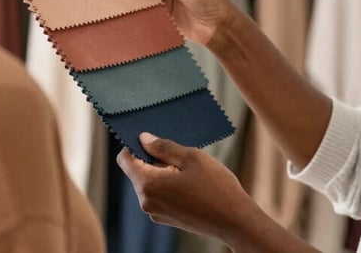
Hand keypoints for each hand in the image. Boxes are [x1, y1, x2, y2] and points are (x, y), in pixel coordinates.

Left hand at [117, 133, 257, 243]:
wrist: (235, 221)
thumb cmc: (217, 188)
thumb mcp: (192, 158)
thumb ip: (164, 147)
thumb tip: (143, 139)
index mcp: (149, 185)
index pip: (125, 159)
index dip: (135, 145)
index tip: (154, 139)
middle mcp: (146, 202)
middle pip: (137, 171)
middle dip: (153, 158)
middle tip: (181, 154)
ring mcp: (156, 213)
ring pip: (150, 182)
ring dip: (163, 171)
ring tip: (190, 170)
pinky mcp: (167, 218)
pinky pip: (160, 194)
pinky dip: (169, 184)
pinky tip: (192, 183)